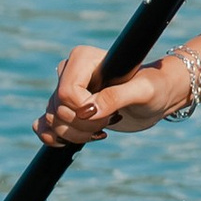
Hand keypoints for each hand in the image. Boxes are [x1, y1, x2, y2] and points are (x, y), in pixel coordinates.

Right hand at [35, 41, 176, 145]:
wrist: (158, 98)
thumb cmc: (155, 88)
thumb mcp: (143, 91)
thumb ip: (116, 97)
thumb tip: (87, 112)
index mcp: (83, 58)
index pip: (67, 93)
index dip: (85, 111)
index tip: (111, 114)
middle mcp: (70, 71)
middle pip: (58, 109)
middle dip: (84, 125)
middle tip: (111, 121)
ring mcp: (66, 91)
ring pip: (52, 120)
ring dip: (75, 135)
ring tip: (102, 130)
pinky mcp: (66, 109)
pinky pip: (43, 124)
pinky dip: (53, 137)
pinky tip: (71, 142)